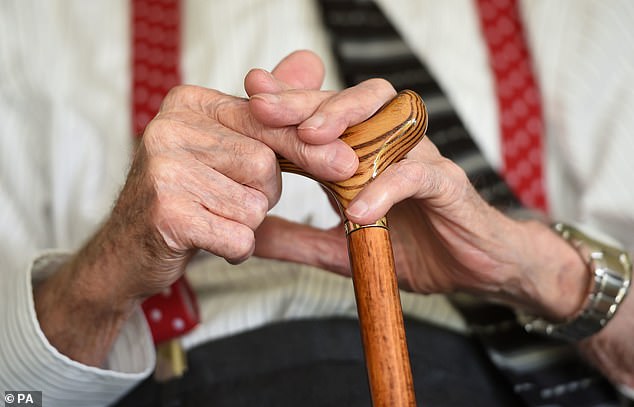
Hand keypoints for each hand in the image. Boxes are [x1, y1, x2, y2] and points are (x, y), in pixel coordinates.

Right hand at [32, 50, 394, 365]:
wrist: (128, 251)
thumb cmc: (186, 197)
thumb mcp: (229, 149)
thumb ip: (271, 112)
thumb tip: (312, 64)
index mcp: (190, 103)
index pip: (266, 119)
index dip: (307, 146)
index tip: (345, 163)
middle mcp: (171, 127)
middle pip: (265, 165)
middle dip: (263, 194)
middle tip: (231, 202)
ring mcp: (163, 168)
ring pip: (254, 205)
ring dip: (246, 224)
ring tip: (212, 219)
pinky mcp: (165, 212)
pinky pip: (238, 237)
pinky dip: (235, 249)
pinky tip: (208, 241)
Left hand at [250, 91, 587, 321]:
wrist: (477, 269)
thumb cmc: (414, 248)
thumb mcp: (343, 249)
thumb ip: (300, 240)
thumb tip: (252, 238)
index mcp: (363, 156)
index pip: (324, 118)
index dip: (289, 104)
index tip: (250, 95)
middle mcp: (391, 147)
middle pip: (350, 102)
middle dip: (306, 100)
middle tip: (265, 104)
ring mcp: (420, 160)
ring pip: (389, 117)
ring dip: (347, 121)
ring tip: (310, 139)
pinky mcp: (447, 185)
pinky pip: (416, 175)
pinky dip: (386, 188)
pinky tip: (359, 209)